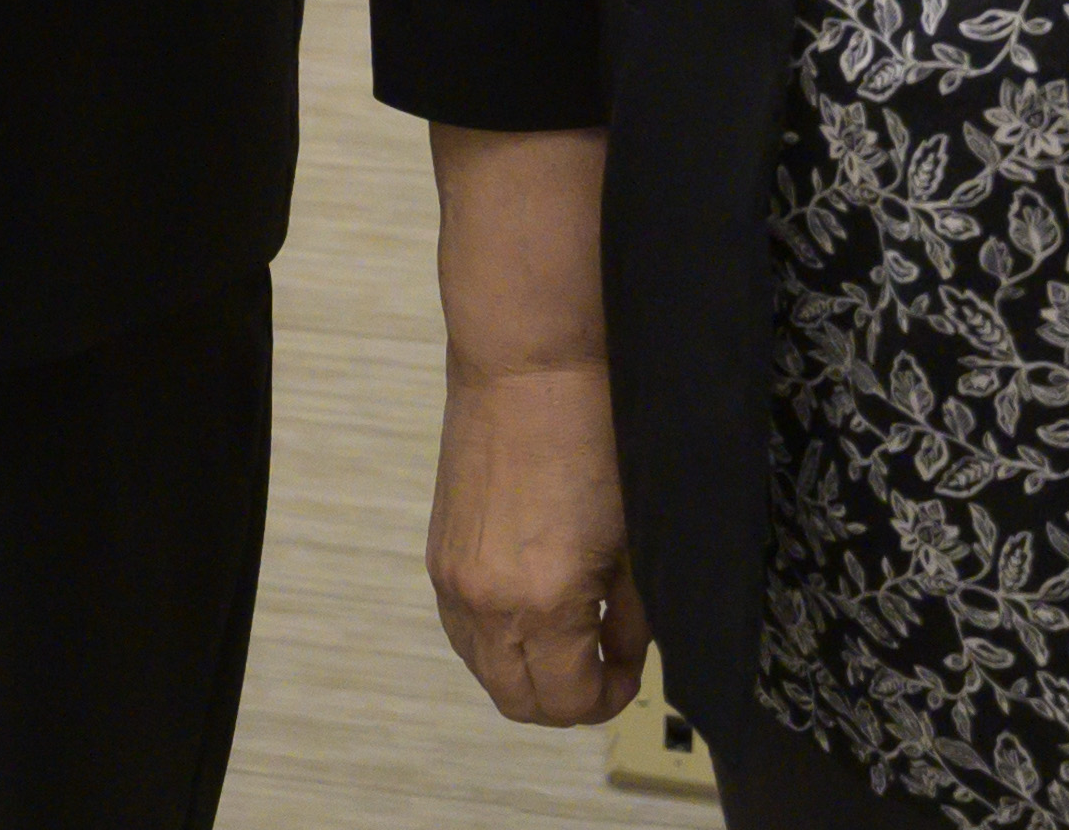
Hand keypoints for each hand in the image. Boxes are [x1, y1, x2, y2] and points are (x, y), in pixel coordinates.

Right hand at [428, 358, 644, 724]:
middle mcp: (486, 605)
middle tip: (603, 666)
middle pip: (518, 701)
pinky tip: (531, 606)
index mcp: (542, 603)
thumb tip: (622, 649)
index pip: (567, 702)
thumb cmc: (592, 436)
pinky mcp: (438, 557)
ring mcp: (453, 582)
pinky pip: (463, 631)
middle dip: (565, 698)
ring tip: (570, 633)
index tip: (630, 671)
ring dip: (527, 672)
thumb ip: (631, 612)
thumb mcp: (631, 536)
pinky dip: (497, 639)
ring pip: (485, 671)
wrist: (526, 365)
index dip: (608, 698)